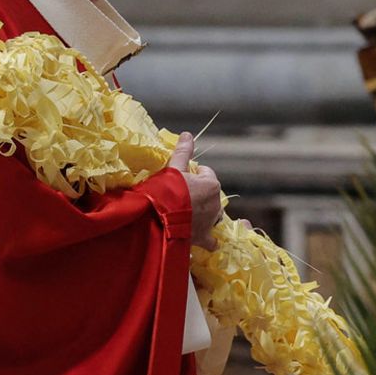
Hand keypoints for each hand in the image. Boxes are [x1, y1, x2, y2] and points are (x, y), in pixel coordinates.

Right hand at [168, 131, 222, 250]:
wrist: (159, 218)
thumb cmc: (166, 190)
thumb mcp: (174, 168)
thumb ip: (183, 152)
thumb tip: (188, 134)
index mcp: (212, 184)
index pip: (206, 174)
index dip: (193, 174)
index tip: (181, 178)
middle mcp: (216, 203)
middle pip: (209, 194)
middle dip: (198, 194)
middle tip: (179, 196)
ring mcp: (211, 222)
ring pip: (212, 215)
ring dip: (203, 213)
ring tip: (184, 213)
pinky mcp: (204, 237)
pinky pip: (212, 240)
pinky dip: (209, 239)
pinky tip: (201, 237)